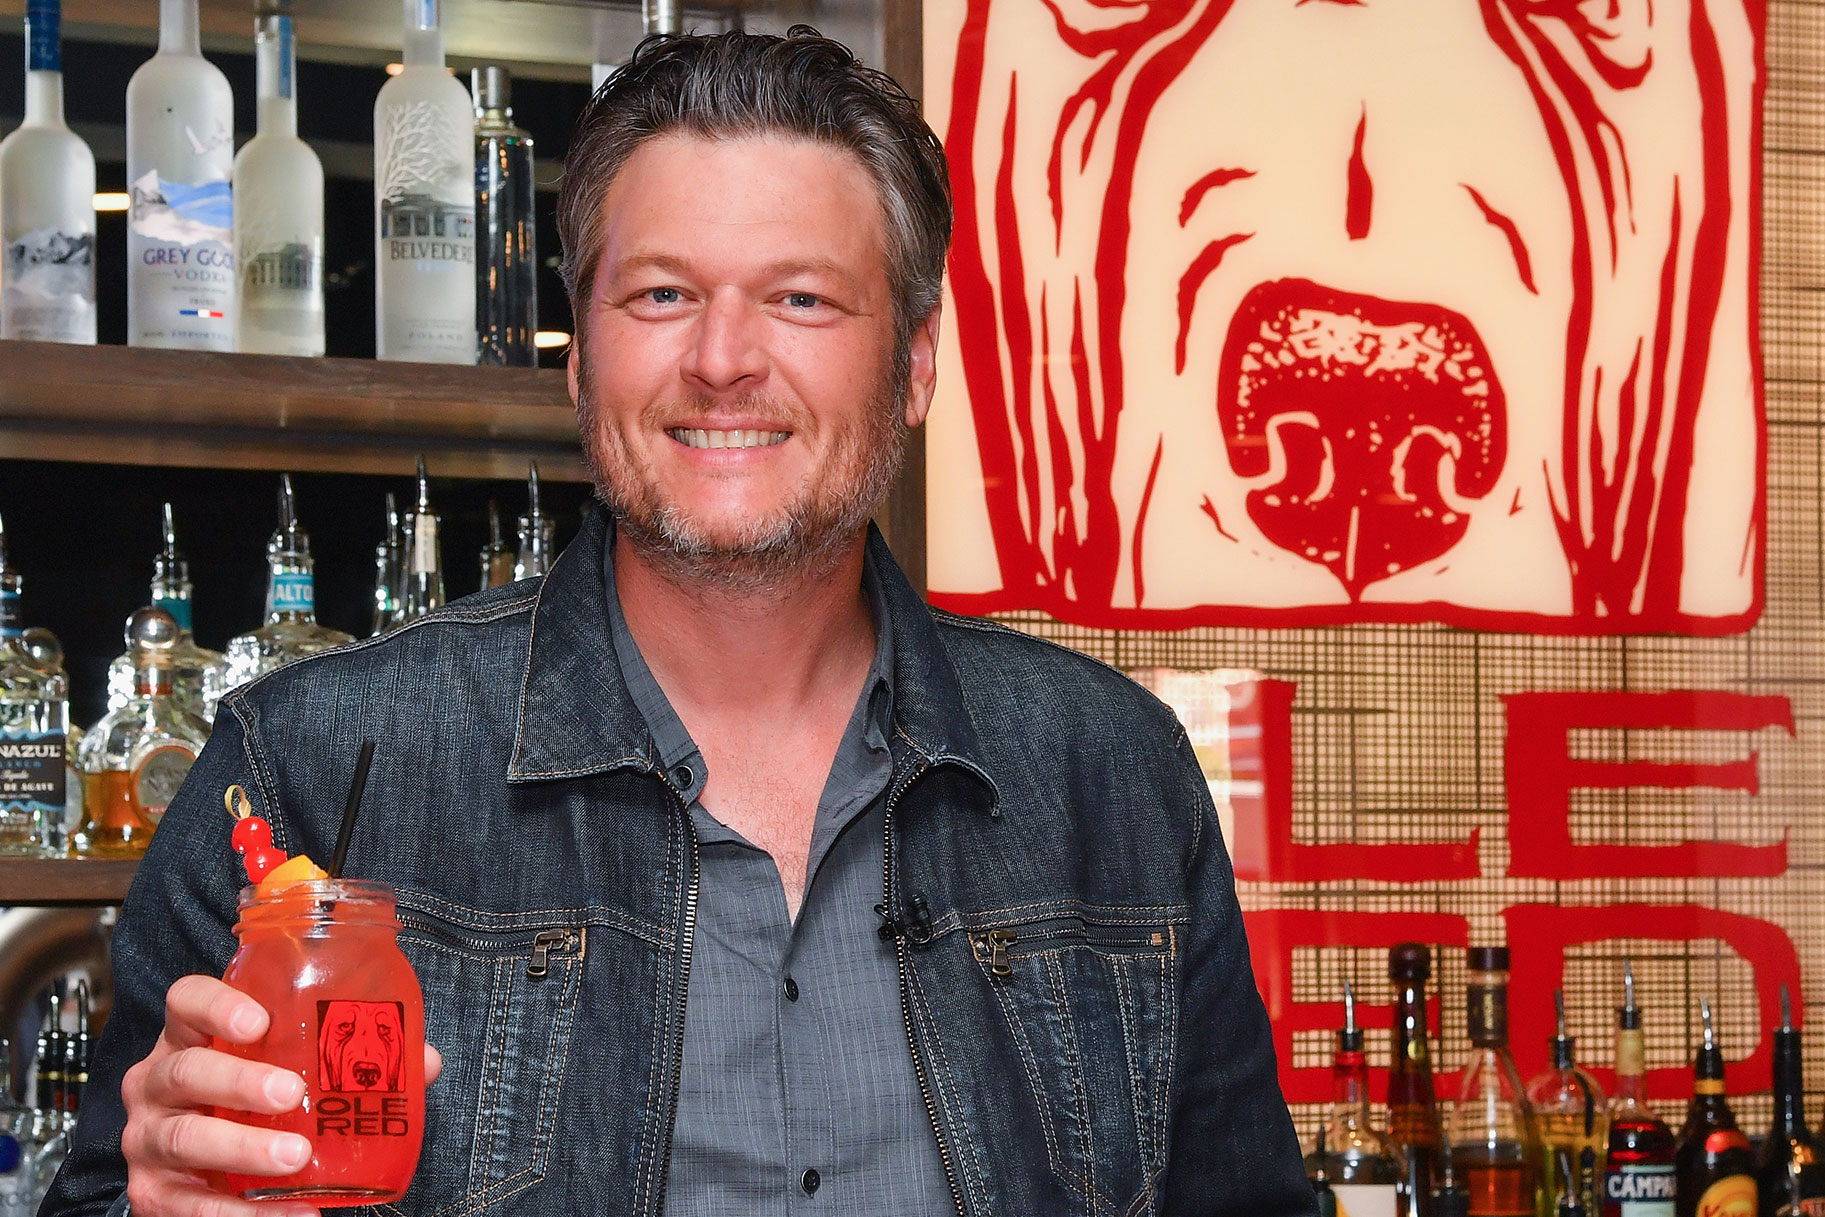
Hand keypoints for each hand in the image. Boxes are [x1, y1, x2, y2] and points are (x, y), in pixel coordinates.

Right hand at [120, 975, 442, 1216]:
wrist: (201, 1168)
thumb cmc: (249, 1100)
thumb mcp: (288, 1067)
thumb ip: (348, 1057)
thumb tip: (423, 1061)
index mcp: (190, 1037)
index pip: (185, 1001)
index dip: (215, 1005)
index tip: (259, 1020)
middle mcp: (158, 1083)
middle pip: (186, 1071)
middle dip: (239, 1081)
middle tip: (291, 1092)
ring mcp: (148, 1139)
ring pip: (185, 1138)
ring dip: (243, 1150)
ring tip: (296, 1157)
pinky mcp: (153, 1194)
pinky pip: (192, 1208)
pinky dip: (245, 1215)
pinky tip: (293, 1215)